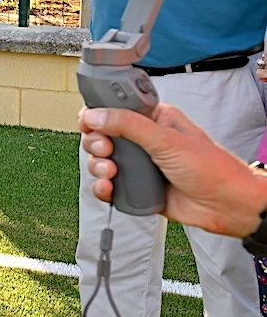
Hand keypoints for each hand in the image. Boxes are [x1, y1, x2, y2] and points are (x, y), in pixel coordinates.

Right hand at [81, 105, 266, 237]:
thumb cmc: (212, 169)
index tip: (88, 124)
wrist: (227, 206)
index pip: (115, 110)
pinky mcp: (137, 187)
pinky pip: (108, 185)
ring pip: (101, 161)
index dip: (96, 115)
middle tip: (106, 150)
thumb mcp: (167, 140)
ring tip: (111, 173)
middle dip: (96, 145)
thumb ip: (128, 125)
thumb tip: (95, 115)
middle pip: (101, 136)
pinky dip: (102, 187)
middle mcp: (144, 140)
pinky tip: (109, 188)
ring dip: (98, 167)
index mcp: (154, 120)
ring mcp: (140, 164)